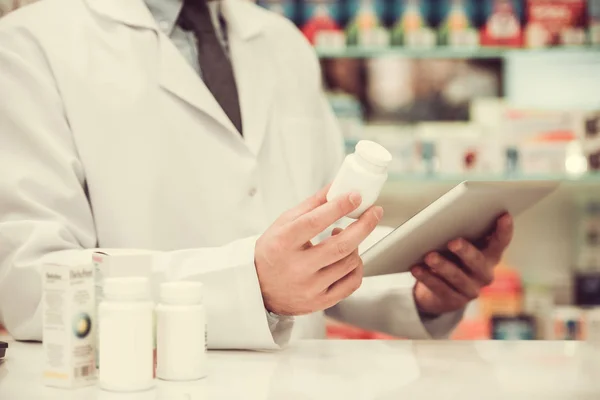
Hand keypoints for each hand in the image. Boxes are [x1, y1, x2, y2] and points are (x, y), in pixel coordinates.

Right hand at [255, 185, 382, 315]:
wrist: (259, 288)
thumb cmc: (273, 251)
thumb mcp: (284, 223)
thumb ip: (312, 205)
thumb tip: (337, 187)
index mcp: (283, 243)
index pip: (314, 222)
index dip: (339, 207)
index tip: (355, 196)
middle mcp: (297, 267)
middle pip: (341, 245)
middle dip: (364, 225)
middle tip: (374, 212)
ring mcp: (310, 287)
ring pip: (349, 263)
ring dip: (356, 245)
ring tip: (347, 236)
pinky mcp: (320, 301)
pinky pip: (352, 283)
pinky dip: (357, 267)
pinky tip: (349, 257)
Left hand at [411, 213, 513, 315]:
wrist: (439, 289)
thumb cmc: (451, 257)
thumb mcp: (459, 246)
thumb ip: (462, 234)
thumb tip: (448, 217)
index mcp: (490, 256)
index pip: (500, 242)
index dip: (504, 231)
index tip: (503, 216)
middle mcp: (485, 274)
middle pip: (478, 262)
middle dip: (466, 252)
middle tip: (453, 242)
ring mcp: (471, 290)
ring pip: (457, 277)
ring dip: (443, 266)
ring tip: (429, 257)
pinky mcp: (455, 301)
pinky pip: (440, 289)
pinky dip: (427, 278)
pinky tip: (417, 269)